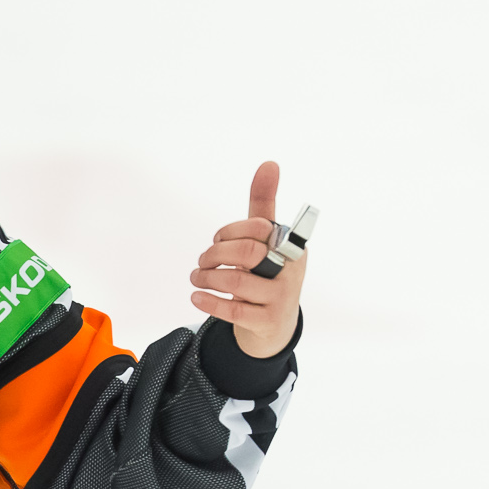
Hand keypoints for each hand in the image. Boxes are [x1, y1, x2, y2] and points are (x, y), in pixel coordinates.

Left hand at [191, 161, 305, 357]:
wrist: (276, 324)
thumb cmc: (268, 272)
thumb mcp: (266, 240)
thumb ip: (263, 203)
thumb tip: (269, 164)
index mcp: (292, 245)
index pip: (258, 227)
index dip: (230, 230)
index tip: (218, 239)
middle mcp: (291, 270)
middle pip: (247, 251)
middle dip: (216, 253)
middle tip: (203, 260)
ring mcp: (281, 297)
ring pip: (236, 281)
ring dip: (207, 277)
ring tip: (197, 278)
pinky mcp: (267, 321)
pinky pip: (233, 310)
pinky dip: (209, 301)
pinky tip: (197, 296)